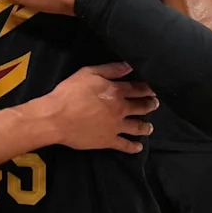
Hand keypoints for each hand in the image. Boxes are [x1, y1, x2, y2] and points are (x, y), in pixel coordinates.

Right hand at [38, 62, 157, 152]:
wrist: (56, 118)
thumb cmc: (70, 92)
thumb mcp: (88, 73)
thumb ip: (110, 69)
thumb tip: (128, 66)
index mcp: (116, 91)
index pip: (138, 88)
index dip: (148, 88)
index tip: (154, 88)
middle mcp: (121, 109)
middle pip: (141, 107)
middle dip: (150, 105)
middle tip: (154, 104)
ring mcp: (116, 126)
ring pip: (137, 127)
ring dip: (146, 126)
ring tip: (150, 127)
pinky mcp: (108, 141)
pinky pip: (125, 145)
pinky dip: (134, 146)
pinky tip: (138, 146)